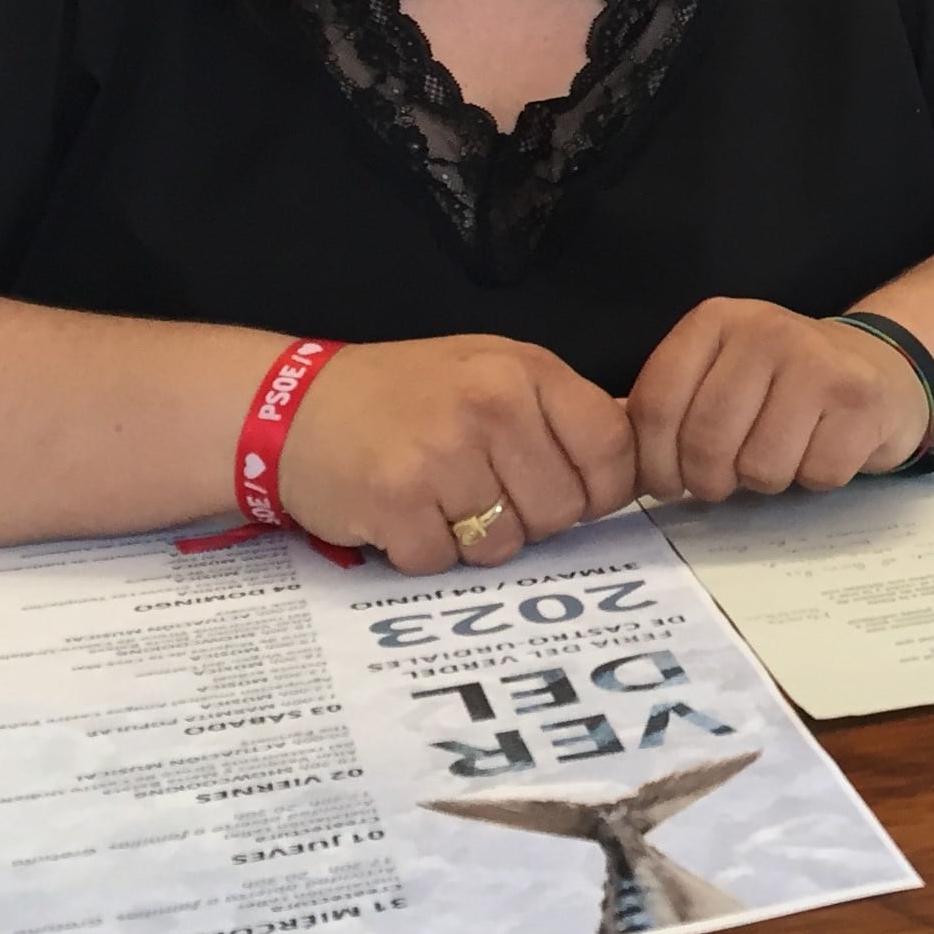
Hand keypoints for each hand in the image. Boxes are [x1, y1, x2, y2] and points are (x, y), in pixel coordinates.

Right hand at [276, 336, 637, 575]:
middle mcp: (491, 407)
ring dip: (474, 539)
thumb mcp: (493, 370)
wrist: (295, 403)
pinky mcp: (394, 503)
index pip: (612, 451)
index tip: (574, 495)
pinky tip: (402, 512)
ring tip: (439, 497)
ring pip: (505, 546)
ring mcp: (442, 456)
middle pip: (562, 511)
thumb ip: (559, 411)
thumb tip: (639, 460)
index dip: (601, 490)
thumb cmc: (407, 392)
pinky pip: (442, 563)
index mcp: (527, 371)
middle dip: (530, 517)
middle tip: (484, 491)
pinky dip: (422, 551)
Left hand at [628, 297, 933, 502]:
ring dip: (767, 481)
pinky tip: (823, 449)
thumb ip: (670, 407)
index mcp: (715, 321)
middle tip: (727, 480)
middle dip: (710, 481)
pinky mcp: (860, 400)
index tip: (669, 483)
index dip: (654, 463)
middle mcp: (765, 330)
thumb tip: (612, 461)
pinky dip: (816, 478)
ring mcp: (817, 361)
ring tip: (781, 455)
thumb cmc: (784, 385)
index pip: (656, 407)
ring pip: (760, 467)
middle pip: (706, 442)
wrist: (881, 367)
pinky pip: (815, 474)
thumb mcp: (719, 374)